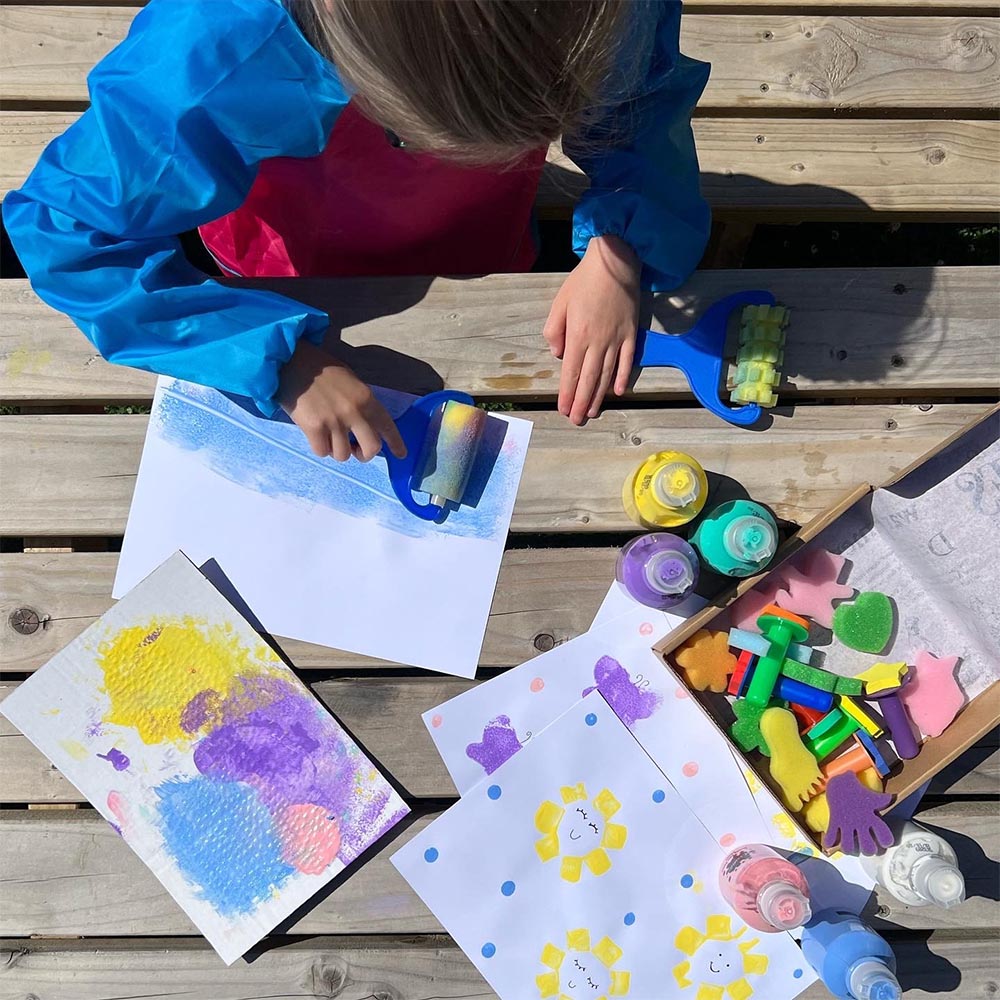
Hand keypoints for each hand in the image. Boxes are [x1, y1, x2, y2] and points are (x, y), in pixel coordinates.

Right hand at [278, 339, 405, 461]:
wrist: (290, 360)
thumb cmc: (320, 369)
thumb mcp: (350, 381)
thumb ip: (361, 404)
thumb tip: (365, 428)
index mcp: (366, 398)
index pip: (387, 426)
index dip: (395, 443)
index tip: (401, 454)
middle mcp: (354, 411)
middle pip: (371, 448)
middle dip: (364, 454)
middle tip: (354, 449)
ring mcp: (334, 421)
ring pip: (344, 455)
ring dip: (336, 450)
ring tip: (328, 436)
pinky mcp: (313, 428)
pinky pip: (322, 452)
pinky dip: (320, 447)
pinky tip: (315, 435)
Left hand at [543, 234, 639, 424]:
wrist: (615, 261)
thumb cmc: (583, 281)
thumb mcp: (560, 303)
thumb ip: (554, 331)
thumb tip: (559, 356)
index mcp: (578, 335)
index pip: (570, 372)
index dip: (567, 394)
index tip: (564, 409)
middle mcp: (598, 341)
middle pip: (588, 379)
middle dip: (582, 402)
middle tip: (577, 420)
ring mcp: (617, 338)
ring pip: (607, 374)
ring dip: (599, 396)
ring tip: (593, 412)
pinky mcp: (631, 333)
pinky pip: (628, 360)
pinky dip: (623, 377)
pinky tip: (617, 392)